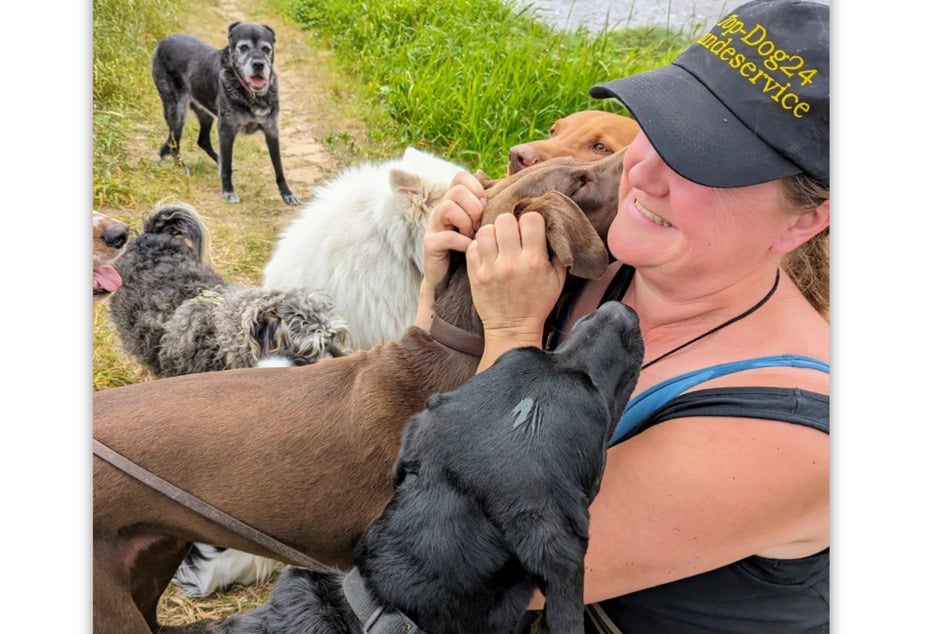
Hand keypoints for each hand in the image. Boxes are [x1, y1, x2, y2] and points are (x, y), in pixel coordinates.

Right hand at [414, 170, 485, 327]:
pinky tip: (469, 248)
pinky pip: (447, 235)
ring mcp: (434, 226)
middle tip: (480, 224)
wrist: (453, 280)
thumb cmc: (476, 251)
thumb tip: (515, 194)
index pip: (461, 177)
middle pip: (457, 190)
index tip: (487, 205)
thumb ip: (492, 209)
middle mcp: (442, 210)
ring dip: (466, 221)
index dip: (476, 187)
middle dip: (474, 207)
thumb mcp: (485, 226)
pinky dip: (462, 242)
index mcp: (455, 202)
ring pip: (448, 206)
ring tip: (472, 236)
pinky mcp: (430, 244)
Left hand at [466, 211, 566, 369]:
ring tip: (498, 242)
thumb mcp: (558, 279)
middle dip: (510, 223)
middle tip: (511, 234)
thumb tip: (553, 227)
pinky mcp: (475, 276)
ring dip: (493, 233)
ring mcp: (490, 269)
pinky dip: (479, 246)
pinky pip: (472, 247)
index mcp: (534, 261)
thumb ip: (557, 252)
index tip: (530, 229)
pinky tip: (487, 253)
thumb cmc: (537, 303)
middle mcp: (511, 263)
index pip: (530, 219)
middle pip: (505, 220)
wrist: (513, 329)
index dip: (531, 220)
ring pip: (485, 231)